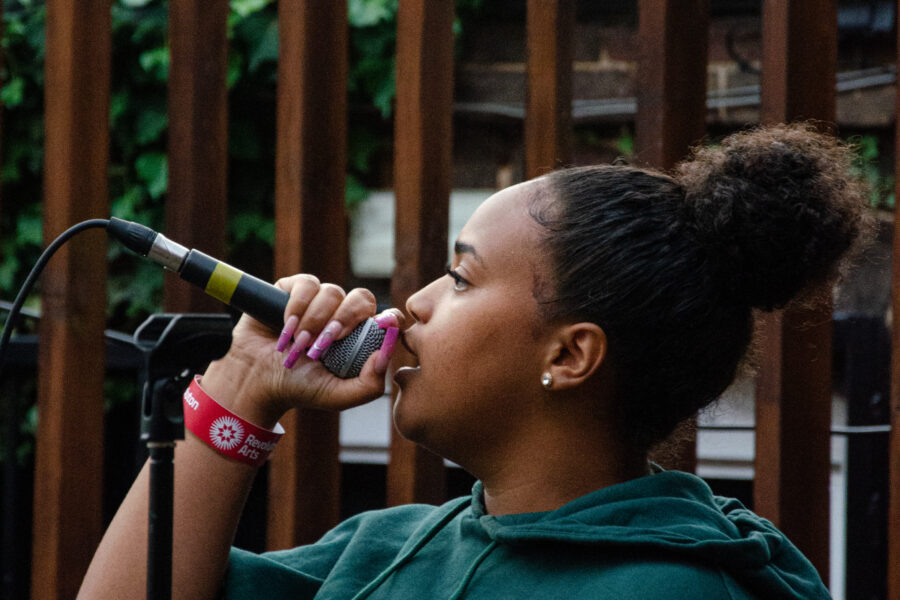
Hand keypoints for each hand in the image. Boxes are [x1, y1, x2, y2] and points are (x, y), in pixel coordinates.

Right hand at [201, 274, 402, 426]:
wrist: (255, 380)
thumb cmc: (298, 388)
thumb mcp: (337, 396)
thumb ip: (368, 385)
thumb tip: (385, 355)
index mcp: (359, 338)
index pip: (388, 317)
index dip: (390, 318)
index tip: (381, 327)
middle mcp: (342, 315)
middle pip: (362, 298)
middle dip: (346, 318)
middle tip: (327, 342)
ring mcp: (319, 301)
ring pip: (333, 292)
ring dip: (316, 319)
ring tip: (299, 343)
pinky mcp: (293, 289)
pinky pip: (307, 284)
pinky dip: (298, 306)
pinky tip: (287, 327)